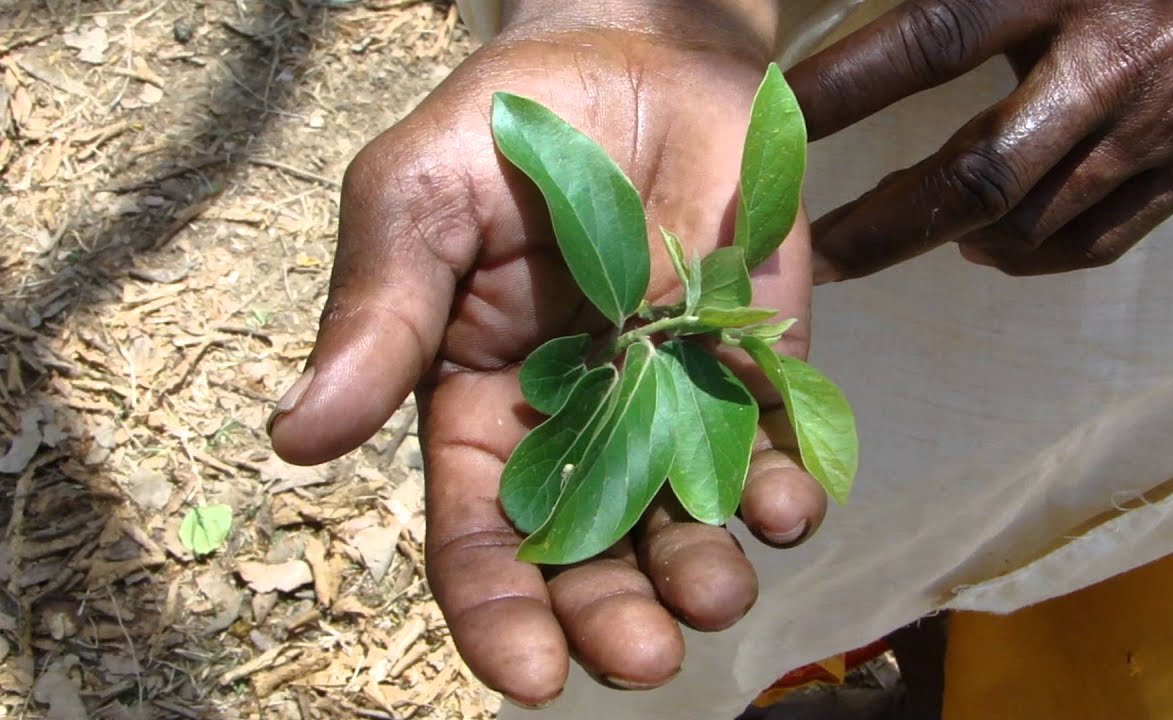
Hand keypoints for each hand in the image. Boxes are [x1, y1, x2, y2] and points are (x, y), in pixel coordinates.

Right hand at [269, 2, 827, 706]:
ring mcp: (677, 398)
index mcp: (483, 410)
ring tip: (715, 593)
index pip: (483, 539)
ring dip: (705, 570)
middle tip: (642, 654)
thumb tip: (296, 441)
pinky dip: (788, 483)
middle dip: (615, 617)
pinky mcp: (758, 359)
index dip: (499, 614)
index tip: (528, 677)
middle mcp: (584, 427)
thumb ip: (377, 317)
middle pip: (594, 557)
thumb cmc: (504, 127)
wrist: (633, 53)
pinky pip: (778, 443)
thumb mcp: (414, 203)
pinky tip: (788, 503)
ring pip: (690, 520)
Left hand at [789, 0, 1172, 276]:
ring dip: (948, 241)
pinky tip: (985, 246)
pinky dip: (1025, 258)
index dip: (841, 92)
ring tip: (895, 234)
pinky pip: (1091, 245)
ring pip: (1029, 224)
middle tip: (814, 259)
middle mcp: (1105, 65)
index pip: (925, 43)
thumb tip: (847, 14)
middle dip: (882, 228)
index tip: (771, 132)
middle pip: (977, 174)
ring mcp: (1154, 128)